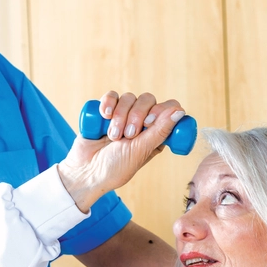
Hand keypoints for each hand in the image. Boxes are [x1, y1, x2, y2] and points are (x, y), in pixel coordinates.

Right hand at [59, 92, 185, 211]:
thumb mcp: (140, 151)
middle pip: (148, 100)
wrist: (85, 171)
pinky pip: (111, 96)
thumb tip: (180, 112)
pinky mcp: (106, 110)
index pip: (168, 109)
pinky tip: (104, 116)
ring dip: (120, 116)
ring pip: (129, 97)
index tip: (149, 122)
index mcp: (155, 133)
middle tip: (128, 135)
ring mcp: (123, 115)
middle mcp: (141, 121)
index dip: (161, 111)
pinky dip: (108, 103)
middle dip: (136, 116)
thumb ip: (160, 130)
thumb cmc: (115, 168)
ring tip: (112, 137)